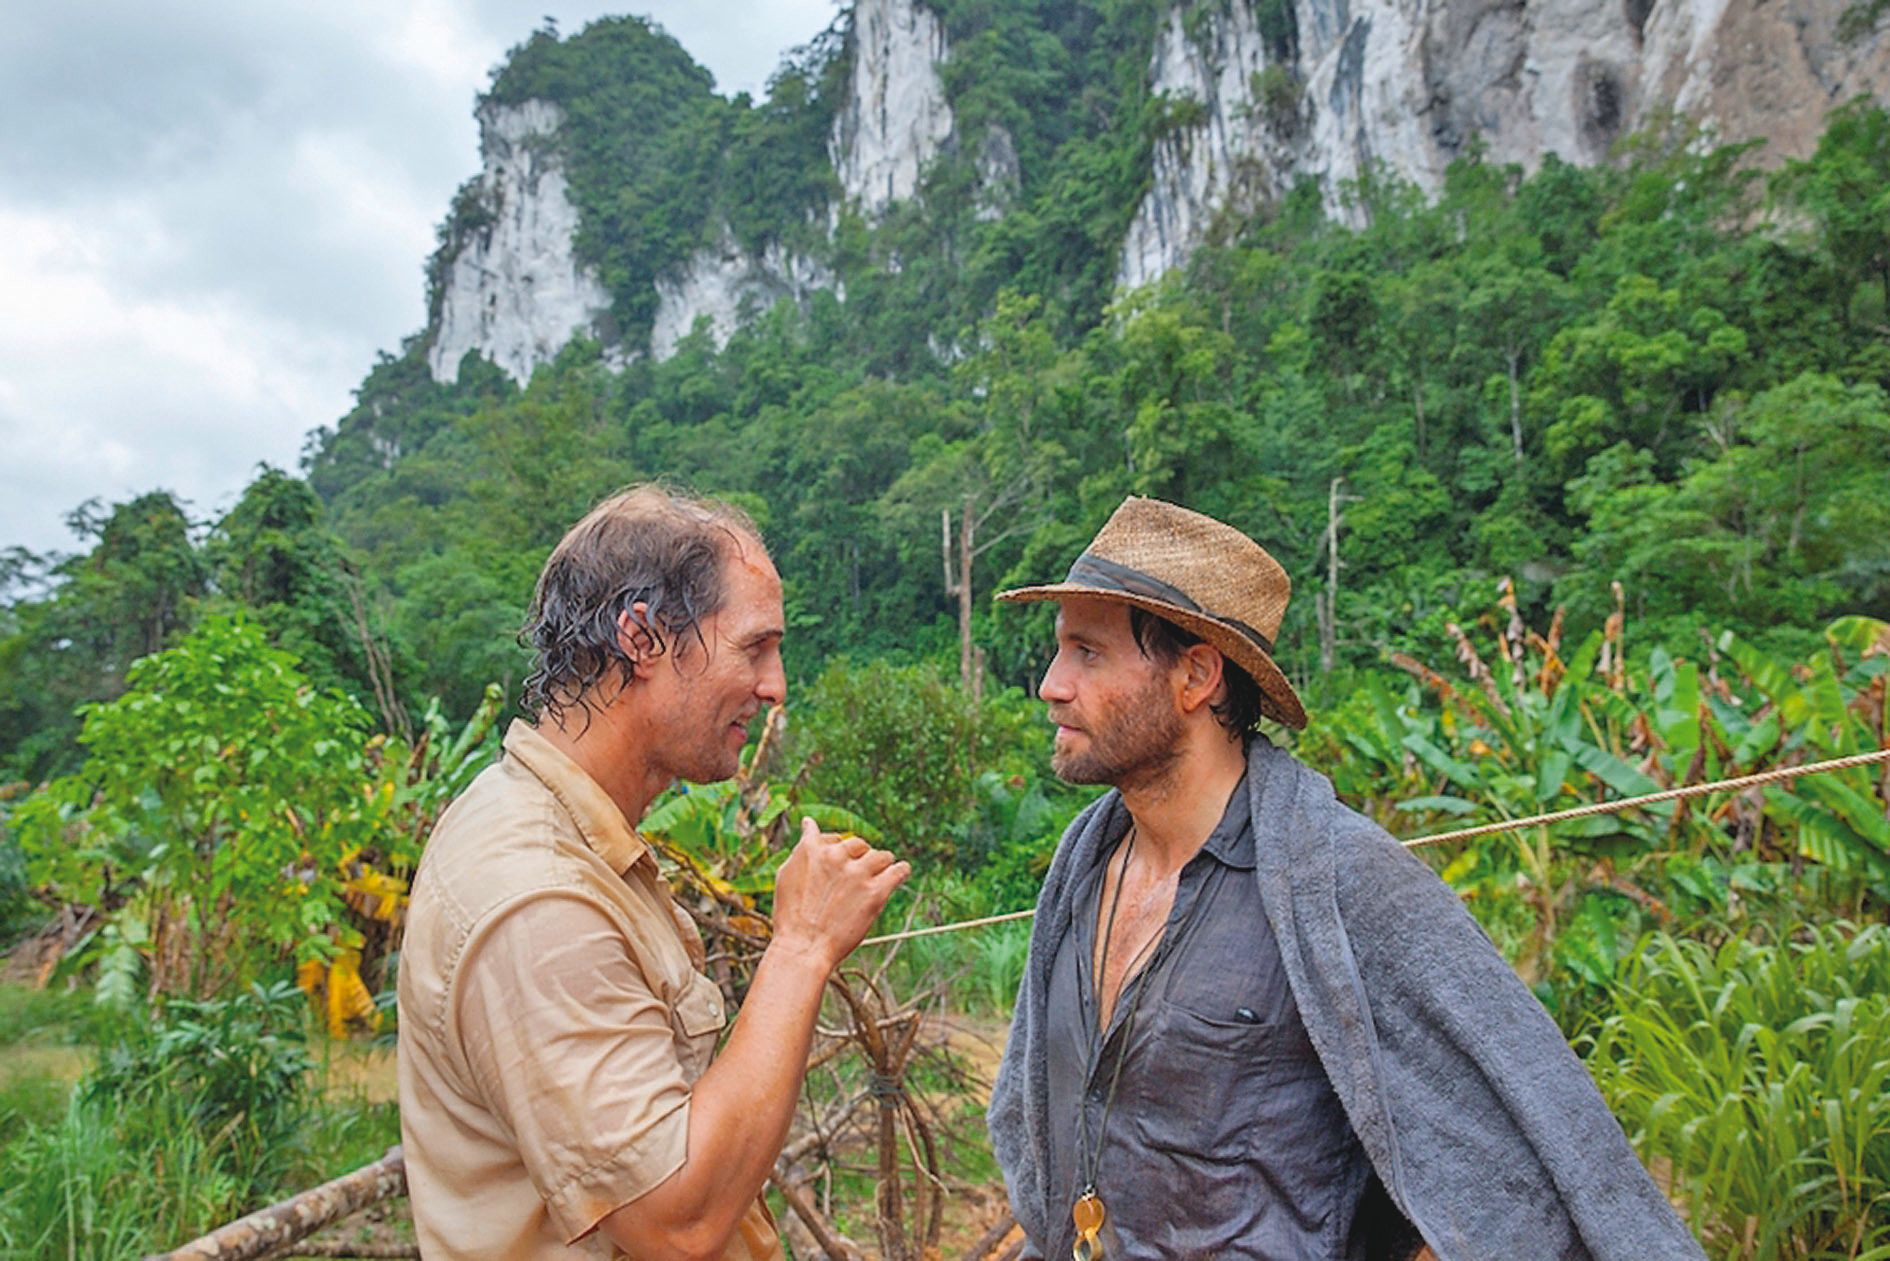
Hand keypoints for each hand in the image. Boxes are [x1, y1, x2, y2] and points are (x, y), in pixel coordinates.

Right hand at [770, 817, 909, 972]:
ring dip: (881, 866)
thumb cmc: (790, 918)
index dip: (834, 847)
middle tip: (857, 876)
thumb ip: (802, 849)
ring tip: (877, 878)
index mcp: (812, 849)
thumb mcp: (786, 876)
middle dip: (859, 857)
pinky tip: (901, 873)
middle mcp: (836, 856)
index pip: (829, 835)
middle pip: (859, 844)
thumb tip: (809, 824)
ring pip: (882, 856)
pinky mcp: (876, 892)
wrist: (803, 949)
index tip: (838, 857)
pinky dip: (901, 871)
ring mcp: (857, 873)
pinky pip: (899, 871)